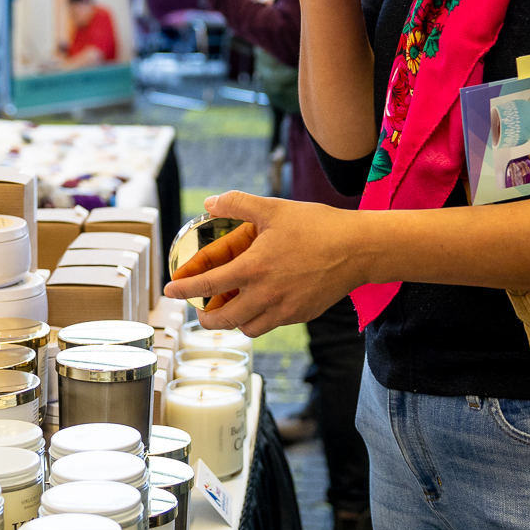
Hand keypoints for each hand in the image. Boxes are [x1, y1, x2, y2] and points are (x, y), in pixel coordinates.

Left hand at [161, 191, 365, 336]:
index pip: (207, 285)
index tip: (169, 291)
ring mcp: (285, 310)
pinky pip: (270, 325)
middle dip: (205, 318)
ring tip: (228, 309)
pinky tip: (259, 305)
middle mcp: (266, 295)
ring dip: (232, 321)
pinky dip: (257, 320)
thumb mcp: (274, 208)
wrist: (360, 249)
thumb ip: (238, 204)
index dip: (183, 289)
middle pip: (223, 319)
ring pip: (247, 327)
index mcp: (254, 268)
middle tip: (199, 309)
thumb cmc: (319, 226)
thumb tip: (210, 201)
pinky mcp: (301, 315)